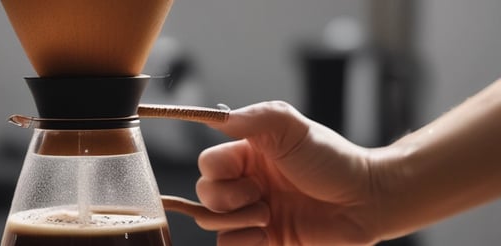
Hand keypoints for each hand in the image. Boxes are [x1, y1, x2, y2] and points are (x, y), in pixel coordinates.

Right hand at [193, 101, 380, 245]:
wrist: (366, 199)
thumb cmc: (332, 160)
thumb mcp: (290, 127)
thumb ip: (252, 118)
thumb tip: (215, 118)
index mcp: (247, 155)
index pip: (208, 165)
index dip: (218, 172)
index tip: (247, 172)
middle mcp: (247, 184)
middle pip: (205, 195)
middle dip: (226, 199)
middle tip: (260, 196)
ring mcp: (254, 214)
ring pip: (213, 223)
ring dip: (236, 221)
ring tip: (268, 216)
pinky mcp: (266, 240)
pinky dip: (242, 242)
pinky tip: (266, 235)